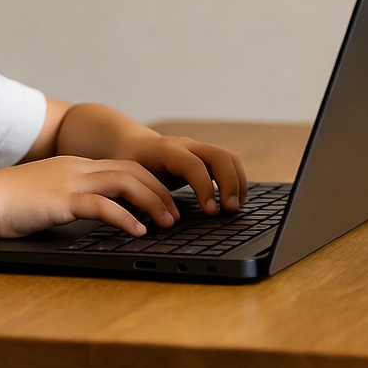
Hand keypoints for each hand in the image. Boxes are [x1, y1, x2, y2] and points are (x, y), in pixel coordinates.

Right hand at [0, 156, 180, 238]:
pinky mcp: (62, 200)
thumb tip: (91, 212)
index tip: (164, 200)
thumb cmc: (7, 202)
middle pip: (132, 170)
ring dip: (151, 202)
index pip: (123, 166)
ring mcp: (70, 181)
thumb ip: (69, 197)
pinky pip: (103, 206)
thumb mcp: (46, 193)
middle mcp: (77, 167)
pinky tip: (137, 231)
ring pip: (125, 183)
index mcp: (75, 165)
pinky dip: (126, 217)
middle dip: (159, 191)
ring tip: (166, 223)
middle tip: (176, 213)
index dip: (149, 182)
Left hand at [119, 134, 246, 214]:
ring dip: (237, 183)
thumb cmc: (130, 165)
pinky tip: (232, 200)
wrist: (132, 145)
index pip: (193, 165)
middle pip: (220, 156)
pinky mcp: (205, 156)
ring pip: (229, 157)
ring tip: (234, 208)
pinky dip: (236, 181)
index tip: (210, 212)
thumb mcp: (131, 179)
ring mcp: (198, 149)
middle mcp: (186, 146)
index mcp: (166, 151)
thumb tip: (157, 222)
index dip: (205, 188)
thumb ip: (144, 196)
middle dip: (230, 183)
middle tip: (229, 210)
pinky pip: (228, 163)